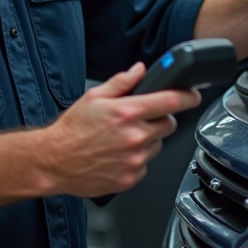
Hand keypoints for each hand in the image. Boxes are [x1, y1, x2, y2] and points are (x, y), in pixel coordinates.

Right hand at [42, 62, 201, 197]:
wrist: (54, 162)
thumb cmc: (71, 130)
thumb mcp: (93, 97)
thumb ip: (121, 82)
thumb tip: (139, 70)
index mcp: (127, 112)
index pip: (171, 101)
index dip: (187, 96)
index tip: (193, 95)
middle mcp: (134, 136)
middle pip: (169, 124)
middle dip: (160, 119)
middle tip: (139, 119)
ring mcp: (134, 159)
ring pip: (157, 145)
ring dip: (147, 139)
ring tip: (121, 139)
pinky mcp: (131, 177)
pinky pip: (146, 164)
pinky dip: (137, 158)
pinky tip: (118, 154)